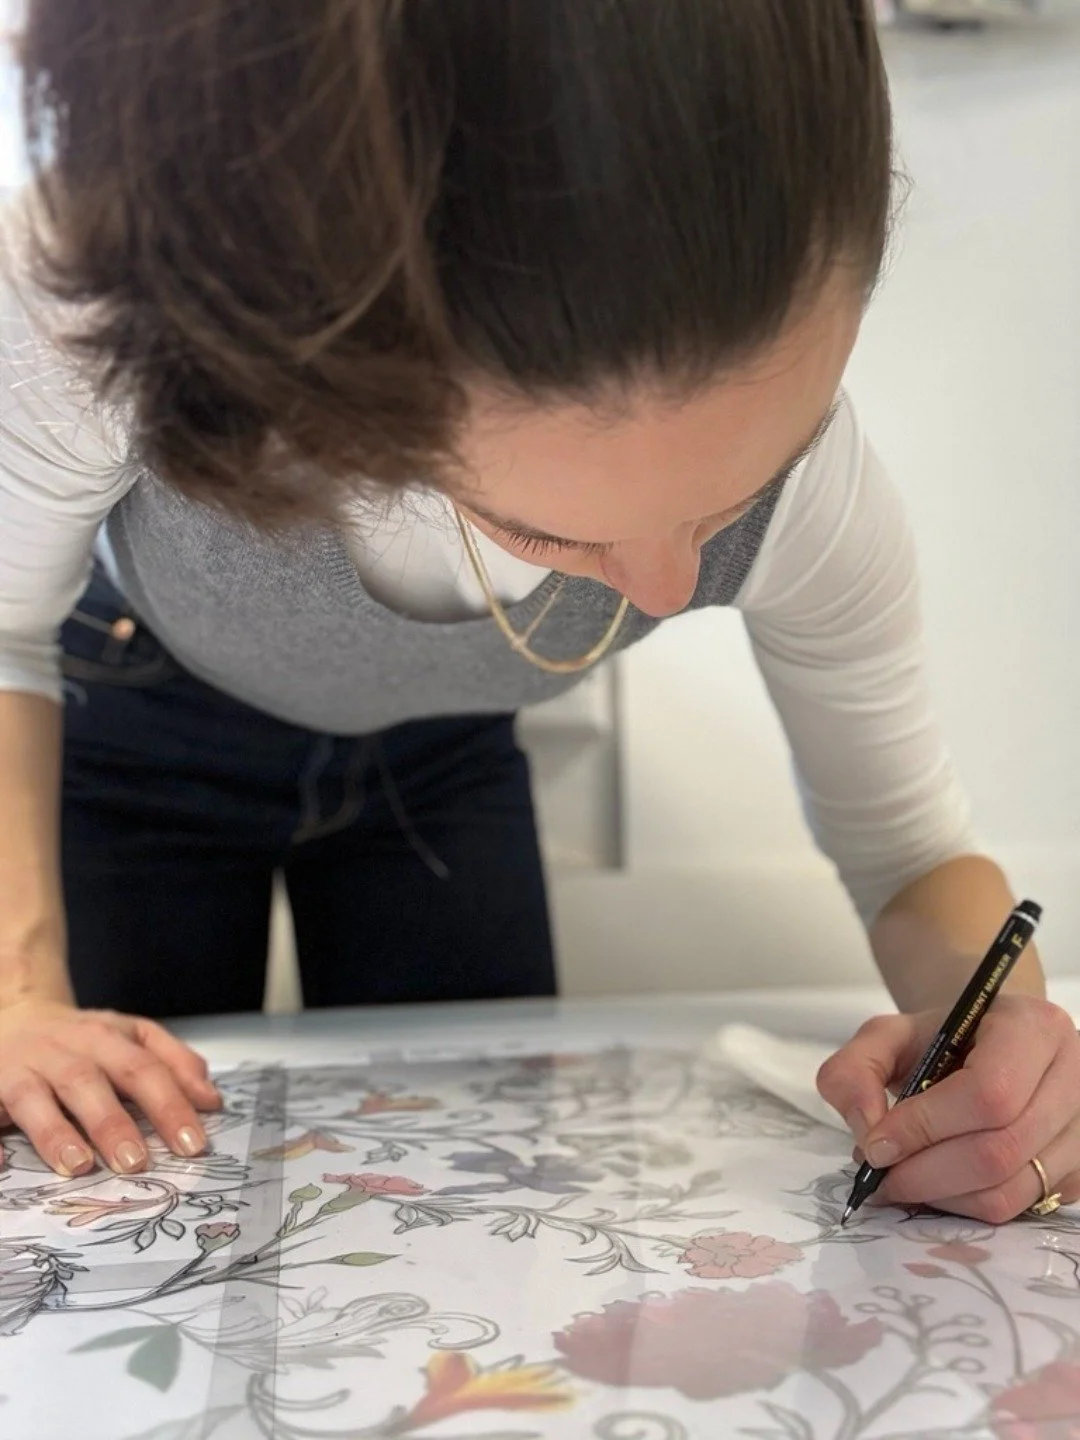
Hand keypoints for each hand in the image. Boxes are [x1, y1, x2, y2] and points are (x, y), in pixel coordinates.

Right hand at [0, 999, 221, 1176]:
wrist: (13, 1014)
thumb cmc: (82, 1039)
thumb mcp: (133, 1037)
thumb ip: (175, 1063)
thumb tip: (212, 1100)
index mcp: (105, 1036)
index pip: (144, 1068)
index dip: (169, 1105)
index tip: (194, 1144)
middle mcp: (62, 1049)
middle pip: (89, 1080)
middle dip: (114, 1122)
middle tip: (138, 1163)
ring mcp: (19, 1068)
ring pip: (35, 1096)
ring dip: (56, 1132)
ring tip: (80, 1166)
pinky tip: (2, 1164)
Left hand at [817, 994, 1079, 1222]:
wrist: (985, 1045)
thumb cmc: (941, 1038)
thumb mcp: (886, 1035)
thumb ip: (855, 1071)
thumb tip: (868, 1132)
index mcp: (1034, 1027)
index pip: (988, 1093)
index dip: (926, 1127)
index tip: (876, 1144)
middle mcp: (1074, 1077)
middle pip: (1000, 1150)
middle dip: (927, 1172)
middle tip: (881, 1175)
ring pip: (1010, 1190)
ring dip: (942, 1197)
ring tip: (902, 1178)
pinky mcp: (1079, 1172)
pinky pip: (1019, 1209)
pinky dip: (966, 1206)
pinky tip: (939, 1183)